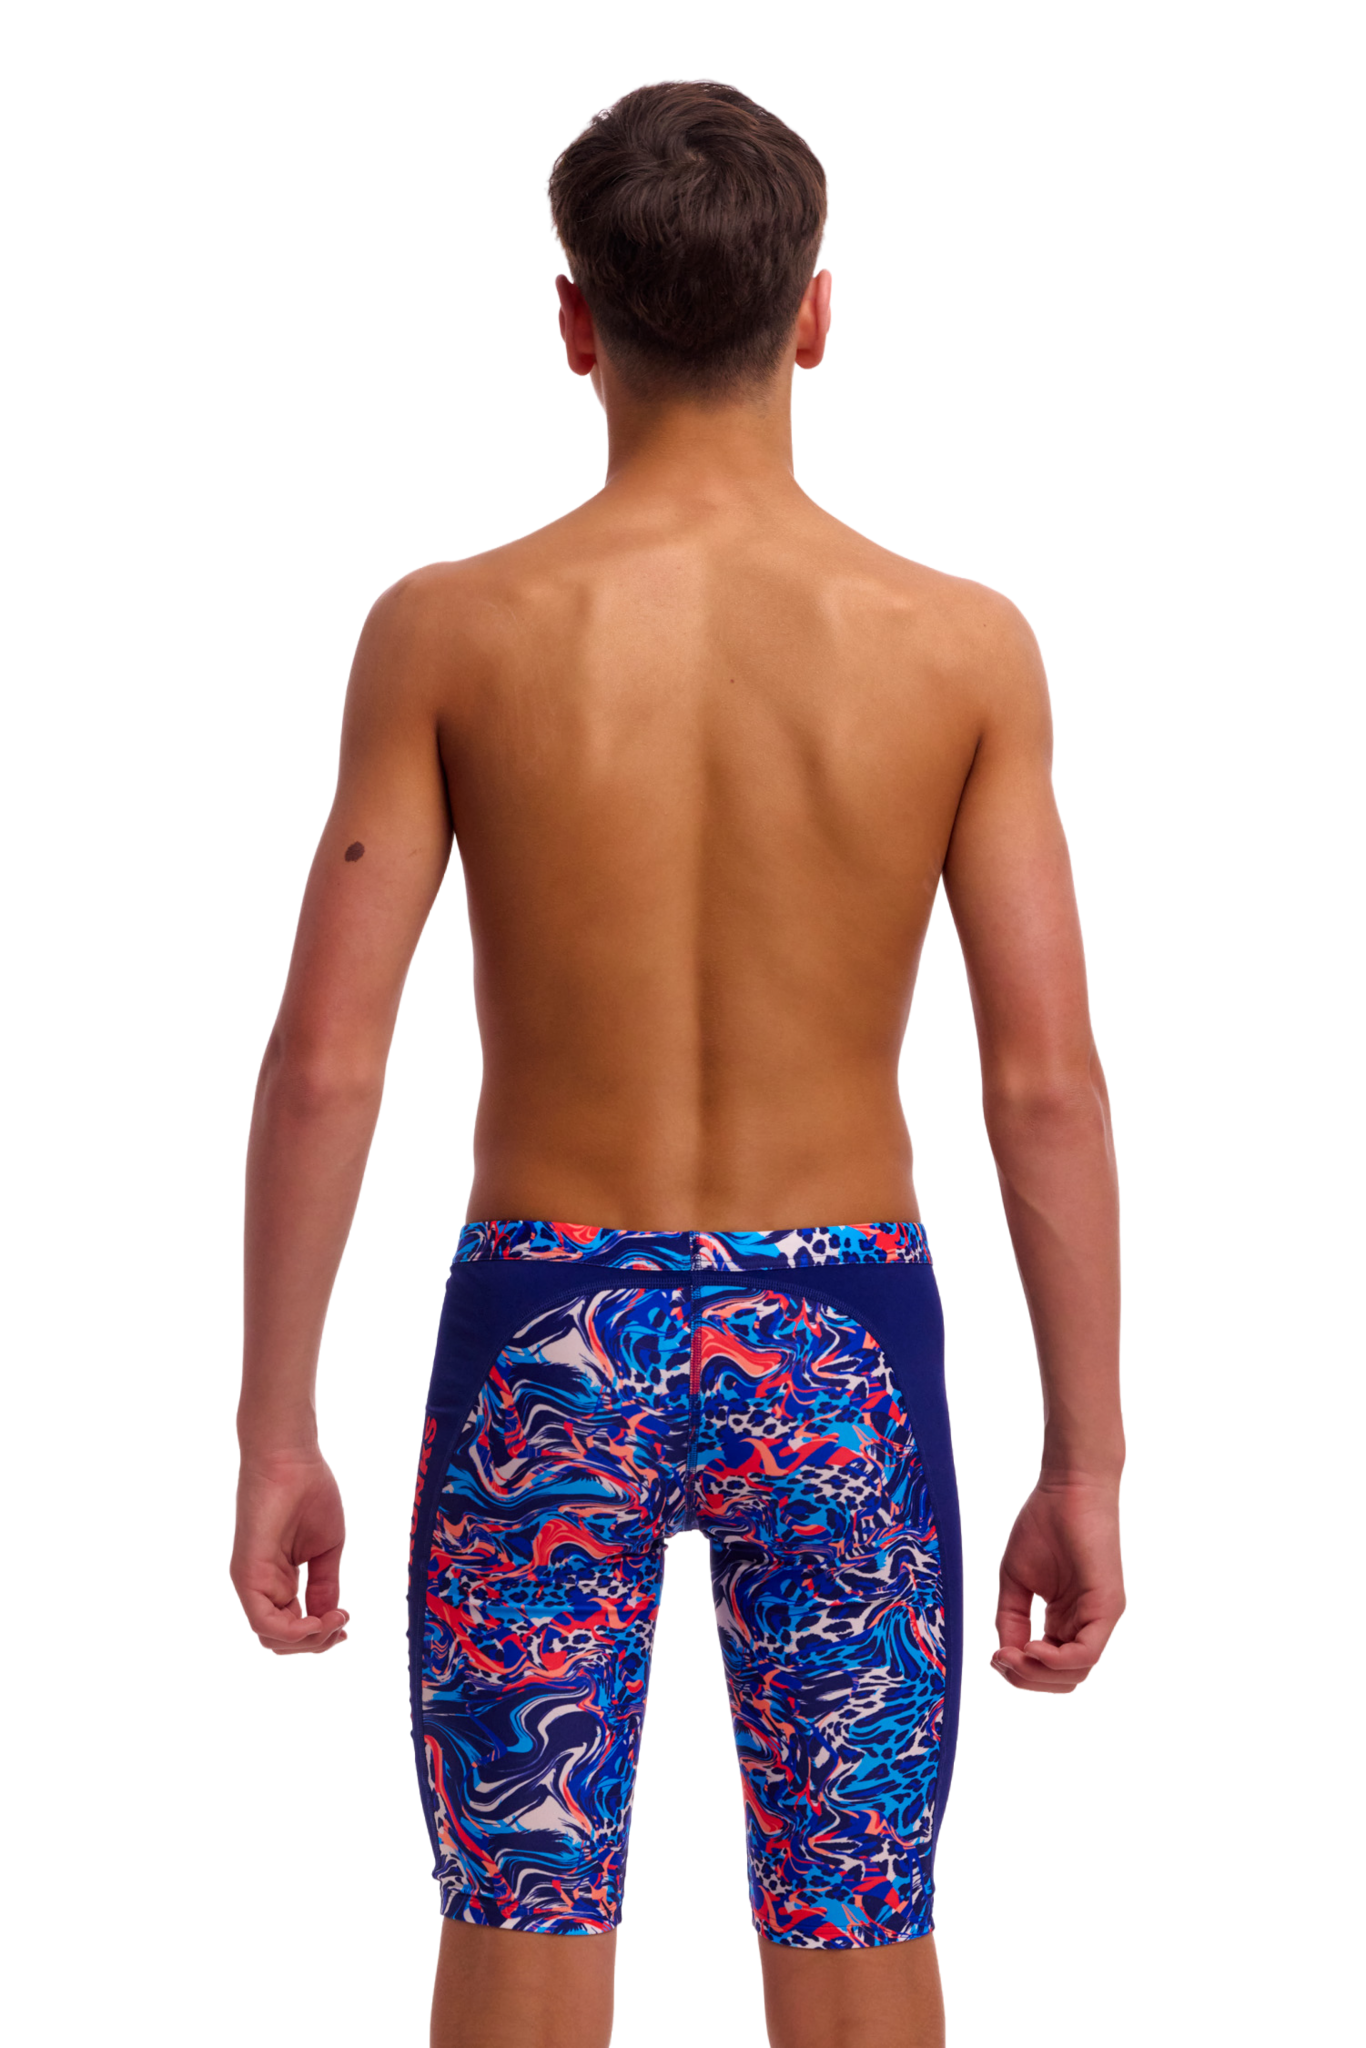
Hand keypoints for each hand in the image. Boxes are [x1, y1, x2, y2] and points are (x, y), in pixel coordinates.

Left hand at [228, 1445, 350, 1655]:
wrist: (293, 1458)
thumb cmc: (310, 1492)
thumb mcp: (326, 1550)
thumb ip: (325, 1586)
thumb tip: (331, 1618)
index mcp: (278, 1580)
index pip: (293, 1627)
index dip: (322, 1635)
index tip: (348, 1623)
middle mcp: (260, 1586)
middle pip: (281, 1641)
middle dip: (318, 1644)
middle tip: (343, 1627)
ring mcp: (250, 1583)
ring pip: (270, 1639)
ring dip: (309, 1641)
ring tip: (336, 1621)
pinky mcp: (246, 1575)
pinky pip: (263, 1622)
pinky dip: (295, 1632)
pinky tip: (320, 1619)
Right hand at [989, 1474, 1126, 1695]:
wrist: (1067, 1486)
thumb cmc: (1043, 1523)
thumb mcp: (1015, 1580)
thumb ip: (1010, 1619)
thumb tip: (1005, 1656)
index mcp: (1067, 1619)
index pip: (1049, 1668)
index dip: (1019, 1672)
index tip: (993, 1656)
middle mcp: (1088, 1624)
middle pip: (1065, 1681)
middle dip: (1027, 1681)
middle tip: (1001, 1661)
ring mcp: (1101, 1618)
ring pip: (1078, 1674)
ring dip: (1039, 1675)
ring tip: (1013, 1655)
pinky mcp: (1108, 1607)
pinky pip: (1088, 1653)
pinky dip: (1057, 1661)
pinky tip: (1032, 1648)